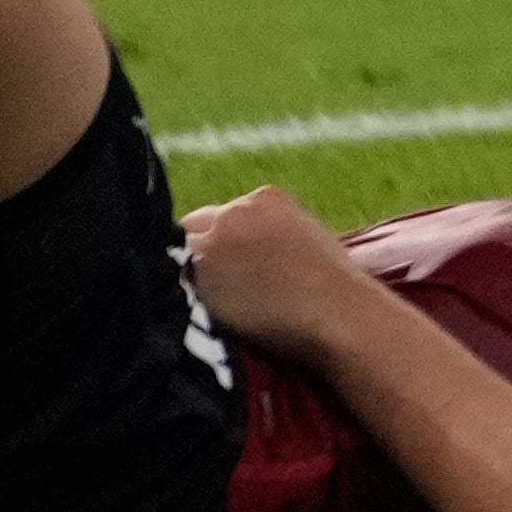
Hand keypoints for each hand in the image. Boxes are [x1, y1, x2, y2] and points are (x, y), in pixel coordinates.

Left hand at [182, 185, 372, 350]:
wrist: (336, 313)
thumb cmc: (331, 287)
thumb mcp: (302, 238)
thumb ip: (267, 234)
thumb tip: (243, 252)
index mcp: (264, 198)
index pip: (223, 215)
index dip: (222, 243)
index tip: (230, 266)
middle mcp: (234, 210)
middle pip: (195, 227)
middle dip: (202, 252)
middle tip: (218, 287)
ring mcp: (214, 239)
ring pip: (179, 254)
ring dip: (190, 274)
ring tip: (213, 303)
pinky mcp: (198, 270)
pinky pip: (174, 280)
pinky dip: (183, 294)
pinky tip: (207, 311)